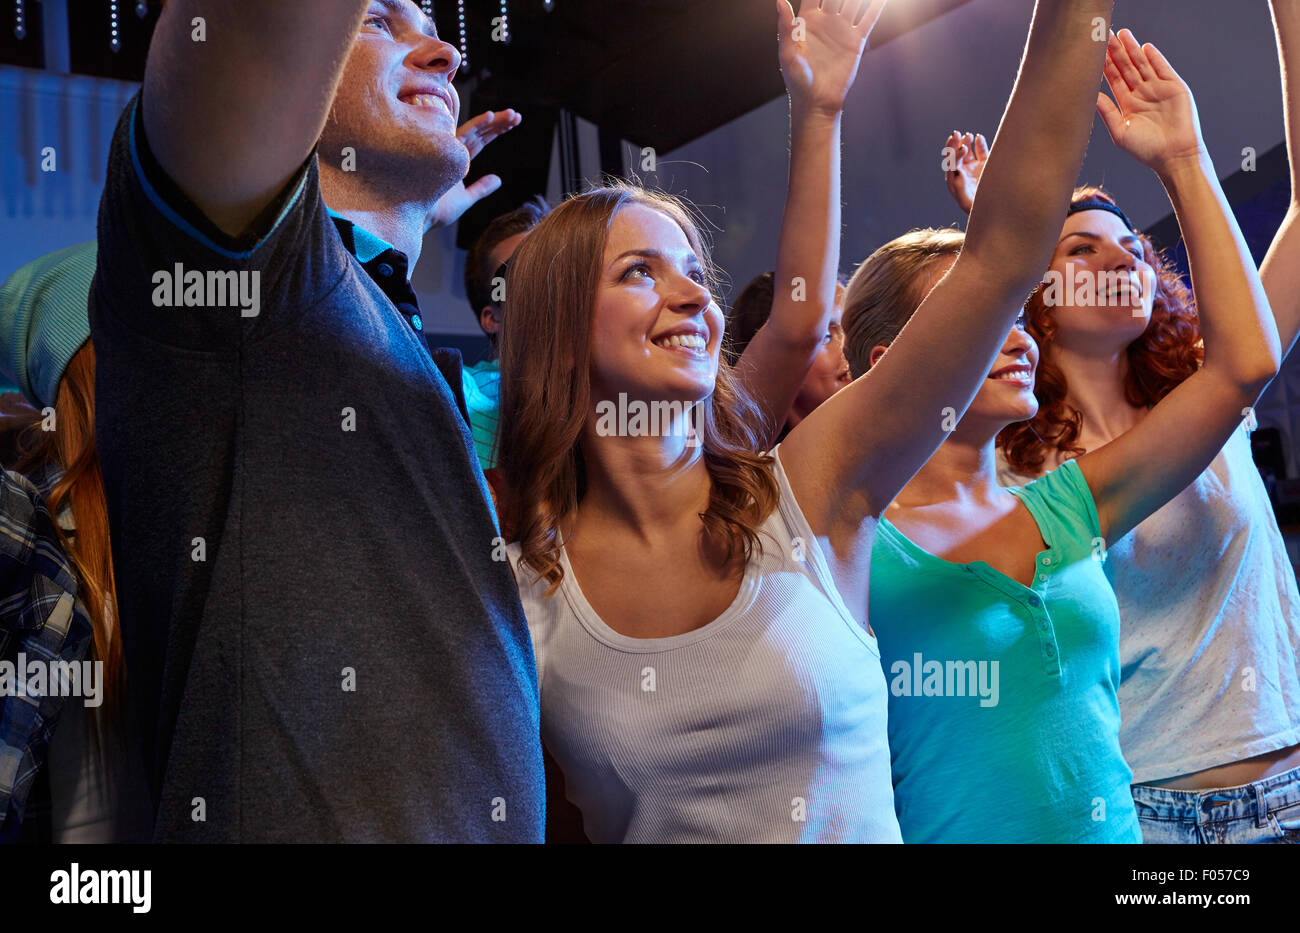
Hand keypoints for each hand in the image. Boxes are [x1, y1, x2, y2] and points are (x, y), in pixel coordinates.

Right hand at [425, 109, 522, 229]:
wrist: (421, 219)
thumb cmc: (437, 212)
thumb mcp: (466, 200)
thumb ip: (481, 188)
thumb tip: (498, 179)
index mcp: (458, 160)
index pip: (481, 141)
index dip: (496, 131)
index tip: (514, 122)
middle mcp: (452, 150)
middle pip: (480, 133)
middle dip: (498, 123)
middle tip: (517, 115)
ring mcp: (446, 148)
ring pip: (474, 130)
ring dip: (494, 121)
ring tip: (512, 114)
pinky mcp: (443, 150)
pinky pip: (463, 134)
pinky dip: (477, 124)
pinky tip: (490, 115)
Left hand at [778, 0, 886, 116]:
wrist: (818, 101)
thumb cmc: (797, 81)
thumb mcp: (787, 53)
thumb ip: (785, 26)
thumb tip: (780, 0)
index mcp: (807, 20)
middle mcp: (826, 20)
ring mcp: (842, 29)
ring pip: (854, 0)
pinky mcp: (856, 40)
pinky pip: (869, 18)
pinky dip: (877, 6)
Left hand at [943, 130, 987, 214]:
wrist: (993, 209)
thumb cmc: (978, 209)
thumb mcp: (966, 202)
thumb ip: (959, 188)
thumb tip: (955, 173)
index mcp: (954, 181)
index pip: (951, 164)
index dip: (954, 154)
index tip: (963, 149)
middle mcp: (962, 173)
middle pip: (956, 156)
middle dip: (955, 145)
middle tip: (956, 134)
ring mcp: (973, 168)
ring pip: (967, 152)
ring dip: (966, 142)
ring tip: (968, 135)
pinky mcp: (984, 166)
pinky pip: (980, 152)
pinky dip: (979, 144)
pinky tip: (979, 137)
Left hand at [1096, 29, 1204, 174]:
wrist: (1173, 156)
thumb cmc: (1145, 150)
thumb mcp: (1120, 132)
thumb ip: (1107, 112)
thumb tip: (1092, 97)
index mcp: (1127, 103)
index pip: (1114, 79)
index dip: (1105, 65)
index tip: (1094, 52)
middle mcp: (1142, 93)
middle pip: (1127, 67)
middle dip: (1116, 52)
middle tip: (1106, 35)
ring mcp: (1158, 89)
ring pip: (1143, 64)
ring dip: (1133, 49)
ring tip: (1123, 34)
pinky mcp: (1175, 88)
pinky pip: (1163, 69)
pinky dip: (1155, 58)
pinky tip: (1145, 48)